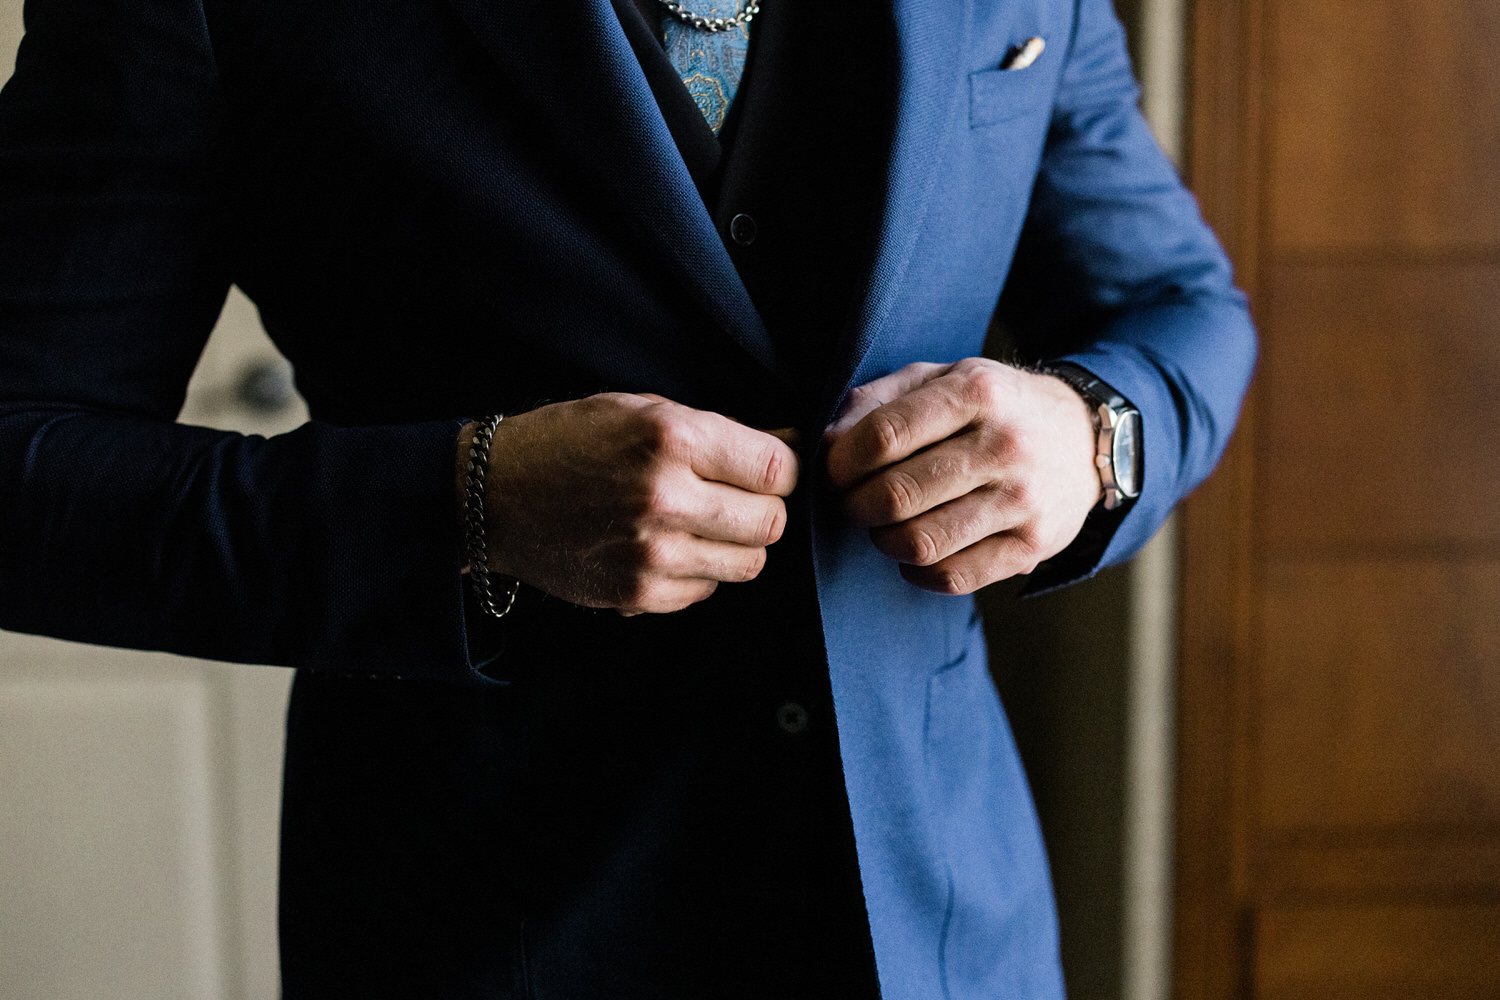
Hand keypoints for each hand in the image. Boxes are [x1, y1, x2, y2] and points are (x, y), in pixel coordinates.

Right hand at [460, 393, 798, 614]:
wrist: (494, 497)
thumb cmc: (570, 441)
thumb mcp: (642, 410)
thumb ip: (717, 432)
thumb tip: (792, 448)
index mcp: (672, 439)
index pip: (778, 470)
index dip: (783, 470)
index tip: (769, 470)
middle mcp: (667, 498)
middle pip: (772, 523)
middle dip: (764, 509)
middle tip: (737, 498)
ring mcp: (653, 553)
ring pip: (749, 564)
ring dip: (737, 545)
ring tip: (704, 524)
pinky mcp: (638, 594)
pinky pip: (707, 590)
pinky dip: (700, 571)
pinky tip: (668, 546)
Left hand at [824, 359, 1100, 593]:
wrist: (1084, 437)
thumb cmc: (995, 407)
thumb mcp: (943, 378)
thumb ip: (879, 400)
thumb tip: (828, 443)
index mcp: (977, 392)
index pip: (884, 437)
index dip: (841, 463)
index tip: (834, 472)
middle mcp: (1005, 445)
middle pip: (896, 495)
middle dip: (855, 506)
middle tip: (853, 502)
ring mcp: (1023, 500)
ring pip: (920, 543)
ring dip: (883, 541)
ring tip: (885, 526)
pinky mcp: (1033, 545)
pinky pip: (953, 577)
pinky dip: (919, 573)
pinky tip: (918, 554)